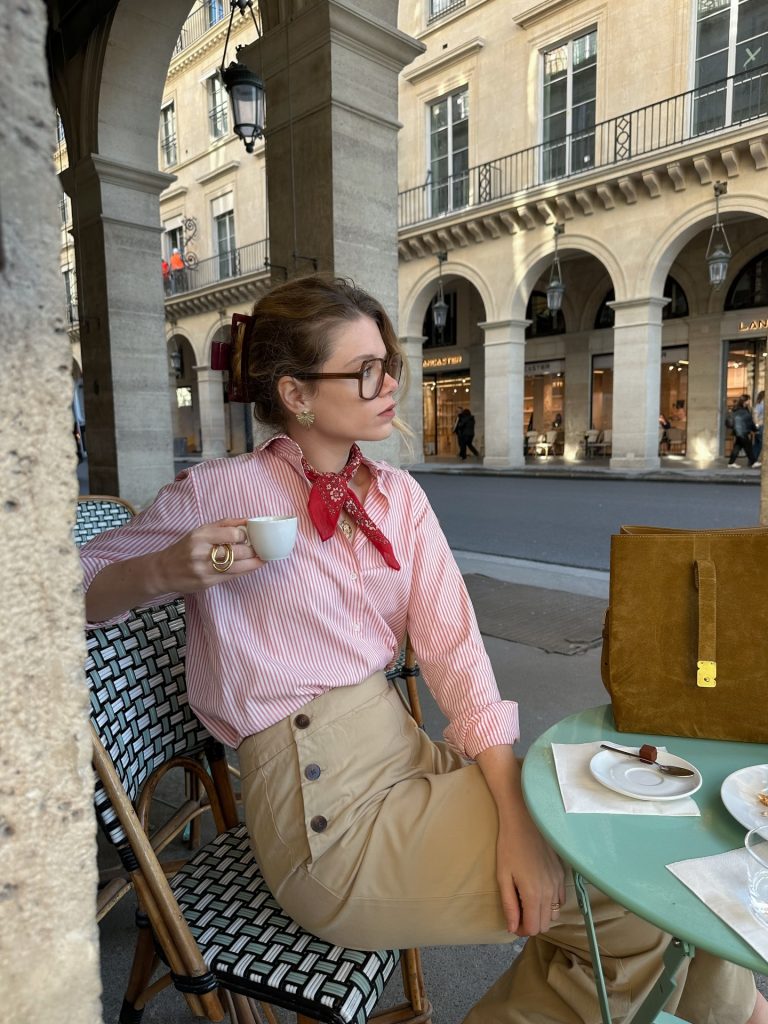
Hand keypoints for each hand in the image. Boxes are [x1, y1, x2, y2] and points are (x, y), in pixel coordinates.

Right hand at [152, 518, 264, 594]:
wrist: (163, 571)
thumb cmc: (185, 548)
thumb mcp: (200, 531)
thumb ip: (224, 524)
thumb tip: (248, 520)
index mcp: (200, 536)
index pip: (232, 534)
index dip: (245, 536)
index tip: (250, 536)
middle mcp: (201, 553)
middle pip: (237, 552)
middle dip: (253, 551)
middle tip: (262, 549)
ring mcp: (204, 570)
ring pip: (237, 567)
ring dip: (254, 563)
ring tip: (263, 559)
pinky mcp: (206, 583)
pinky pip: (231, 577)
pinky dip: (244, 571)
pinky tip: (251, 567)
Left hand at [474, 745, 565, 935]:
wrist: (524, 820)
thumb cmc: (509, 846)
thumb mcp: (503, 876)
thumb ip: (509, 905)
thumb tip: (513, 928)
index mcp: (533, 894)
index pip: (534, 928)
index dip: (522, 930)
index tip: (513, 923)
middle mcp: (550, 891)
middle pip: (546, 924)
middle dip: (532, 923)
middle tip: (517, 912)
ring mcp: (558, 882)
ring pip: (554, 913)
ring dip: (541, 913)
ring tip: (526, 901)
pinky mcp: (562, 874)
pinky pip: (559, 898)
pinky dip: (550, 901)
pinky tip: (538, 890)